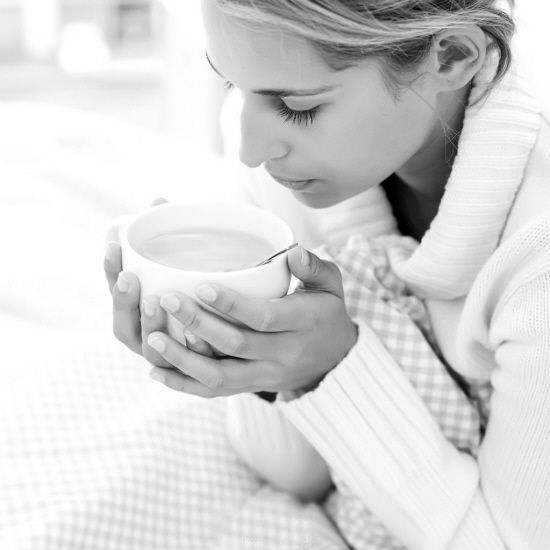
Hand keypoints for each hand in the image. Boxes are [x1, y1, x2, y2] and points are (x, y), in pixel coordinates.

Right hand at [103, 197, 214, 366]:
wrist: (243, 336)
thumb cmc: (203, 294)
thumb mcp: (189, 265)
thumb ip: (171, 236)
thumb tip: (159, 201)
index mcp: (140, 313)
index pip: (116, 293)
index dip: (110, 271)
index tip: (114, 245)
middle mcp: (149, 338)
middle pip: (125, 327)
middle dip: (123, 302)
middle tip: (131, 277)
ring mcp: (170, 360)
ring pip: (152, 352)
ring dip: (150, 327)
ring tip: (157, 300)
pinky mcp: (195, 375)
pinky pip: (186, 373)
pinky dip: (184, 357)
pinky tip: (192, 339)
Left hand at [147, 246, 357, 396]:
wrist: (334, 362)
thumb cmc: (326, 313)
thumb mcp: (332, 285)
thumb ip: (313, 267)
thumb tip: (293, 252)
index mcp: (302, 323)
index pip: (264, 317)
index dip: (232, 304)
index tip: (201, 286)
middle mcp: (282, 354)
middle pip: (235, 344)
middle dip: (198, 323)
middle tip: (166, 299)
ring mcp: (265, 375)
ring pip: (220, 375)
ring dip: (184, 359)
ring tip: (153, 338)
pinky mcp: (251, 387)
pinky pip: (215, 392)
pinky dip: (184, 385)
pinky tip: (157, 372)